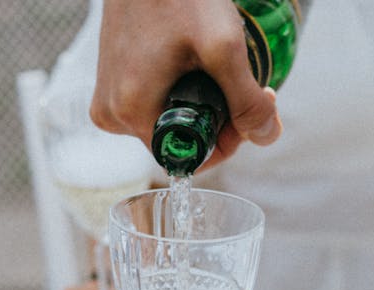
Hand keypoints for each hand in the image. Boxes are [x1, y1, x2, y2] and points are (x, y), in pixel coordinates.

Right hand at [90, 0, 280, 170]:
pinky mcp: (108, 83)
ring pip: (167, 121)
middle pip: (179, 139)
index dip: (228, 139)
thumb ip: (246, 99)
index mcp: (130, 112)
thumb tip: (266, 136)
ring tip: (215, 64)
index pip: (189, 157)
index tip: (250, 105)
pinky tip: (191, 62)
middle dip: (217, 118)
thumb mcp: (223, 48)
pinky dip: (177, 91)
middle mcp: (110, 114)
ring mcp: (106, 98)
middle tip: (242, 80)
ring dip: (199, 103)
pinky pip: (149, 104)